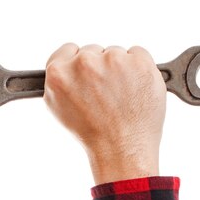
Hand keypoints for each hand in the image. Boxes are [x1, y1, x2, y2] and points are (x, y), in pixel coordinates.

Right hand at [43, 43, 166, 184]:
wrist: (122, 149)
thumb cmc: (93, 134)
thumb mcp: (59, 109)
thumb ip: (60, 81)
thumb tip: (65, 65)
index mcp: (59, 72)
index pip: (69, 50)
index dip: (78, 64)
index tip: (86, 78)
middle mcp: (85, 62)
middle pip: (94, 51)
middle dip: (100, 69)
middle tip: (106, 96)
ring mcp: (114, 60)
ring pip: (117, 53)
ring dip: (121, 69)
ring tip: (122, 98)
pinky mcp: (140, 62)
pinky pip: (139, 54)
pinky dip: (140, 69)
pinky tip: (136, 90)